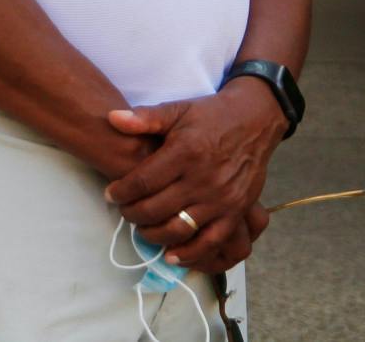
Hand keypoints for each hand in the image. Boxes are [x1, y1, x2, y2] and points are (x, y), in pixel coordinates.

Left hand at [103, 83, 285, 271]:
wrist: (254, 121)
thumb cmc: (210, 116)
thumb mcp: (177, 110)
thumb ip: (145, 118)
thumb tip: (112, 118)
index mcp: (185, 153)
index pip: (144, 182)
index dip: (121, 192)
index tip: (110, 194)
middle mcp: (203, 180)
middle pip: (157, 209)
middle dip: (133, 214)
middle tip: (124, 211)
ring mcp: (221, 200)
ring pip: (180, 229)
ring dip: (155, 236)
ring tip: (142, 229)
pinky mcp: (236, 212)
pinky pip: (211, 241)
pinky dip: (190, 253)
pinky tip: (172, 255)